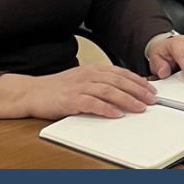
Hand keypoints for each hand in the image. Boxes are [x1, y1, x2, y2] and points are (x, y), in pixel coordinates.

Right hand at [0, 64, 158, 120]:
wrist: (31, 92)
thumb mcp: (81, 79)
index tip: (151, 88)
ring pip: (109, 91)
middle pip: (118, 81)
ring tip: (140, 107)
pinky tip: (117, 114)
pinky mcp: (71, 100)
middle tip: (152, 99)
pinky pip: (92, 104)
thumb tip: (121, 89)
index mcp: (92, 69)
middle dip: (138, 90)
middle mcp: (88, 75)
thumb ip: (99, 82)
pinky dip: (106, 109)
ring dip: (127, 100)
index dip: (137, 80)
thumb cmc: (56, 88)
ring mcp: (79, 87)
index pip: (120, 72)